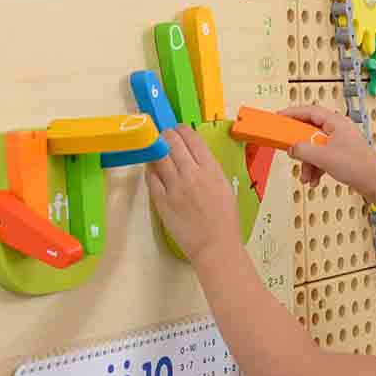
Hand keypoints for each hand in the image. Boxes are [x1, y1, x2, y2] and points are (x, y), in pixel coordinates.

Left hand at [146, 126, 241, 263]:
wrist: (214, 245)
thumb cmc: (225, 220)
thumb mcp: (225, 187)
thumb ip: (209, 170)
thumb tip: (195, 158)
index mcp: (211, 169)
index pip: (192, 138)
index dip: (182, 130)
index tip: (178, 129)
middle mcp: (191, 173)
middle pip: (172, 142)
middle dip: (166, 134)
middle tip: (164, 134)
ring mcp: (174, 186)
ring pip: (159, 156)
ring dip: (156, 148)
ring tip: (155, 147)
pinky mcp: (162, 200)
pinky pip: (151, 178)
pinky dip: (150, 169)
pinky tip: (152, 168)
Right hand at [279, 105, 375, 196]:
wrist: (375, 184)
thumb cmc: (357, 166)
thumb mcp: (323, 157)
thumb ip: (303, 150)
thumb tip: (291, 148)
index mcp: (336, 122)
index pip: (310, 111)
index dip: (292, 113)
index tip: (279, 117)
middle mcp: (338, 129)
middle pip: (310, 132)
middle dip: (300, 148)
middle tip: (290, 152)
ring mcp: (340, 142)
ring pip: (315, 148)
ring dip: (307, 163)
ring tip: (306, 177)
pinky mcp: (341, 155)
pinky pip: (321, 158)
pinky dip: (315, 168)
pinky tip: (314, 180)